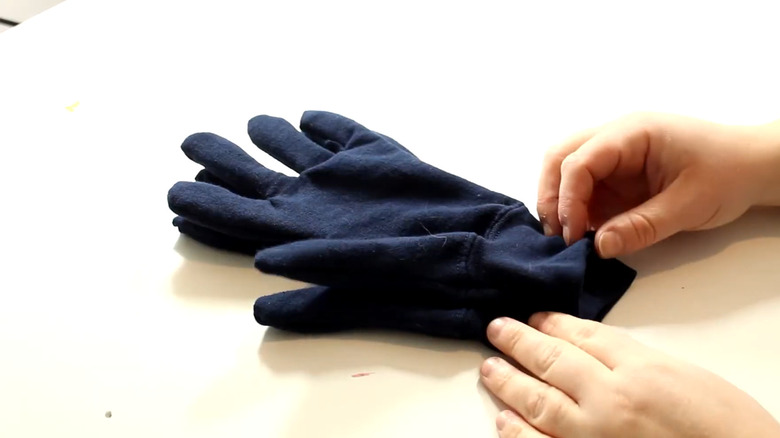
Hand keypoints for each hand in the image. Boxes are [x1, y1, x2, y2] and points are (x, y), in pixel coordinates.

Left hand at [480, 313, 779, 437]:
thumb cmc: (727, 426)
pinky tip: (504, 419)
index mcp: (638, 367)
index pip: (581, 335)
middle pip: (550, 360)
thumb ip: (634, 361)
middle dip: (517, 341)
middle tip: (495, 329)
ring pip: (536, 400)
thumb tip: (595, 352)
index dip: (551, 323)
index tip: (533, 316)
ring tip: (489, 367)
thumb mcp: (683, 376)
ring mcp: (595, 435)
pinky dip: (517, 431)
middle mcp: (610, 398)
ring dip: (507, 381)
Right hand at [537, 112, 779, 257]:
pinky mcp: (616, 174)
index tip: (573, 236)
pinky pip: (582, 187)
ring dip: (558, 201)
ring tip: (565, 236)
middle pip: (559, 156)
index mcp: (631, 133)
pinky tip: (581, 233)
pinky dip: (574, 209)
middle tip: (556, 235)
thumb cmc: (727, 174)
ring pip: (564, 169)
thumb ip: (642, 227)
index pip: (579, 160)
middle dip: (550, 196)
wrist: (753, 165)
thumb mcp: (688, 205)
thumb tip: (599, 248)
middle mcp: (614, 137)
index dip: (567, 199)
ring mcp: (613, 155)